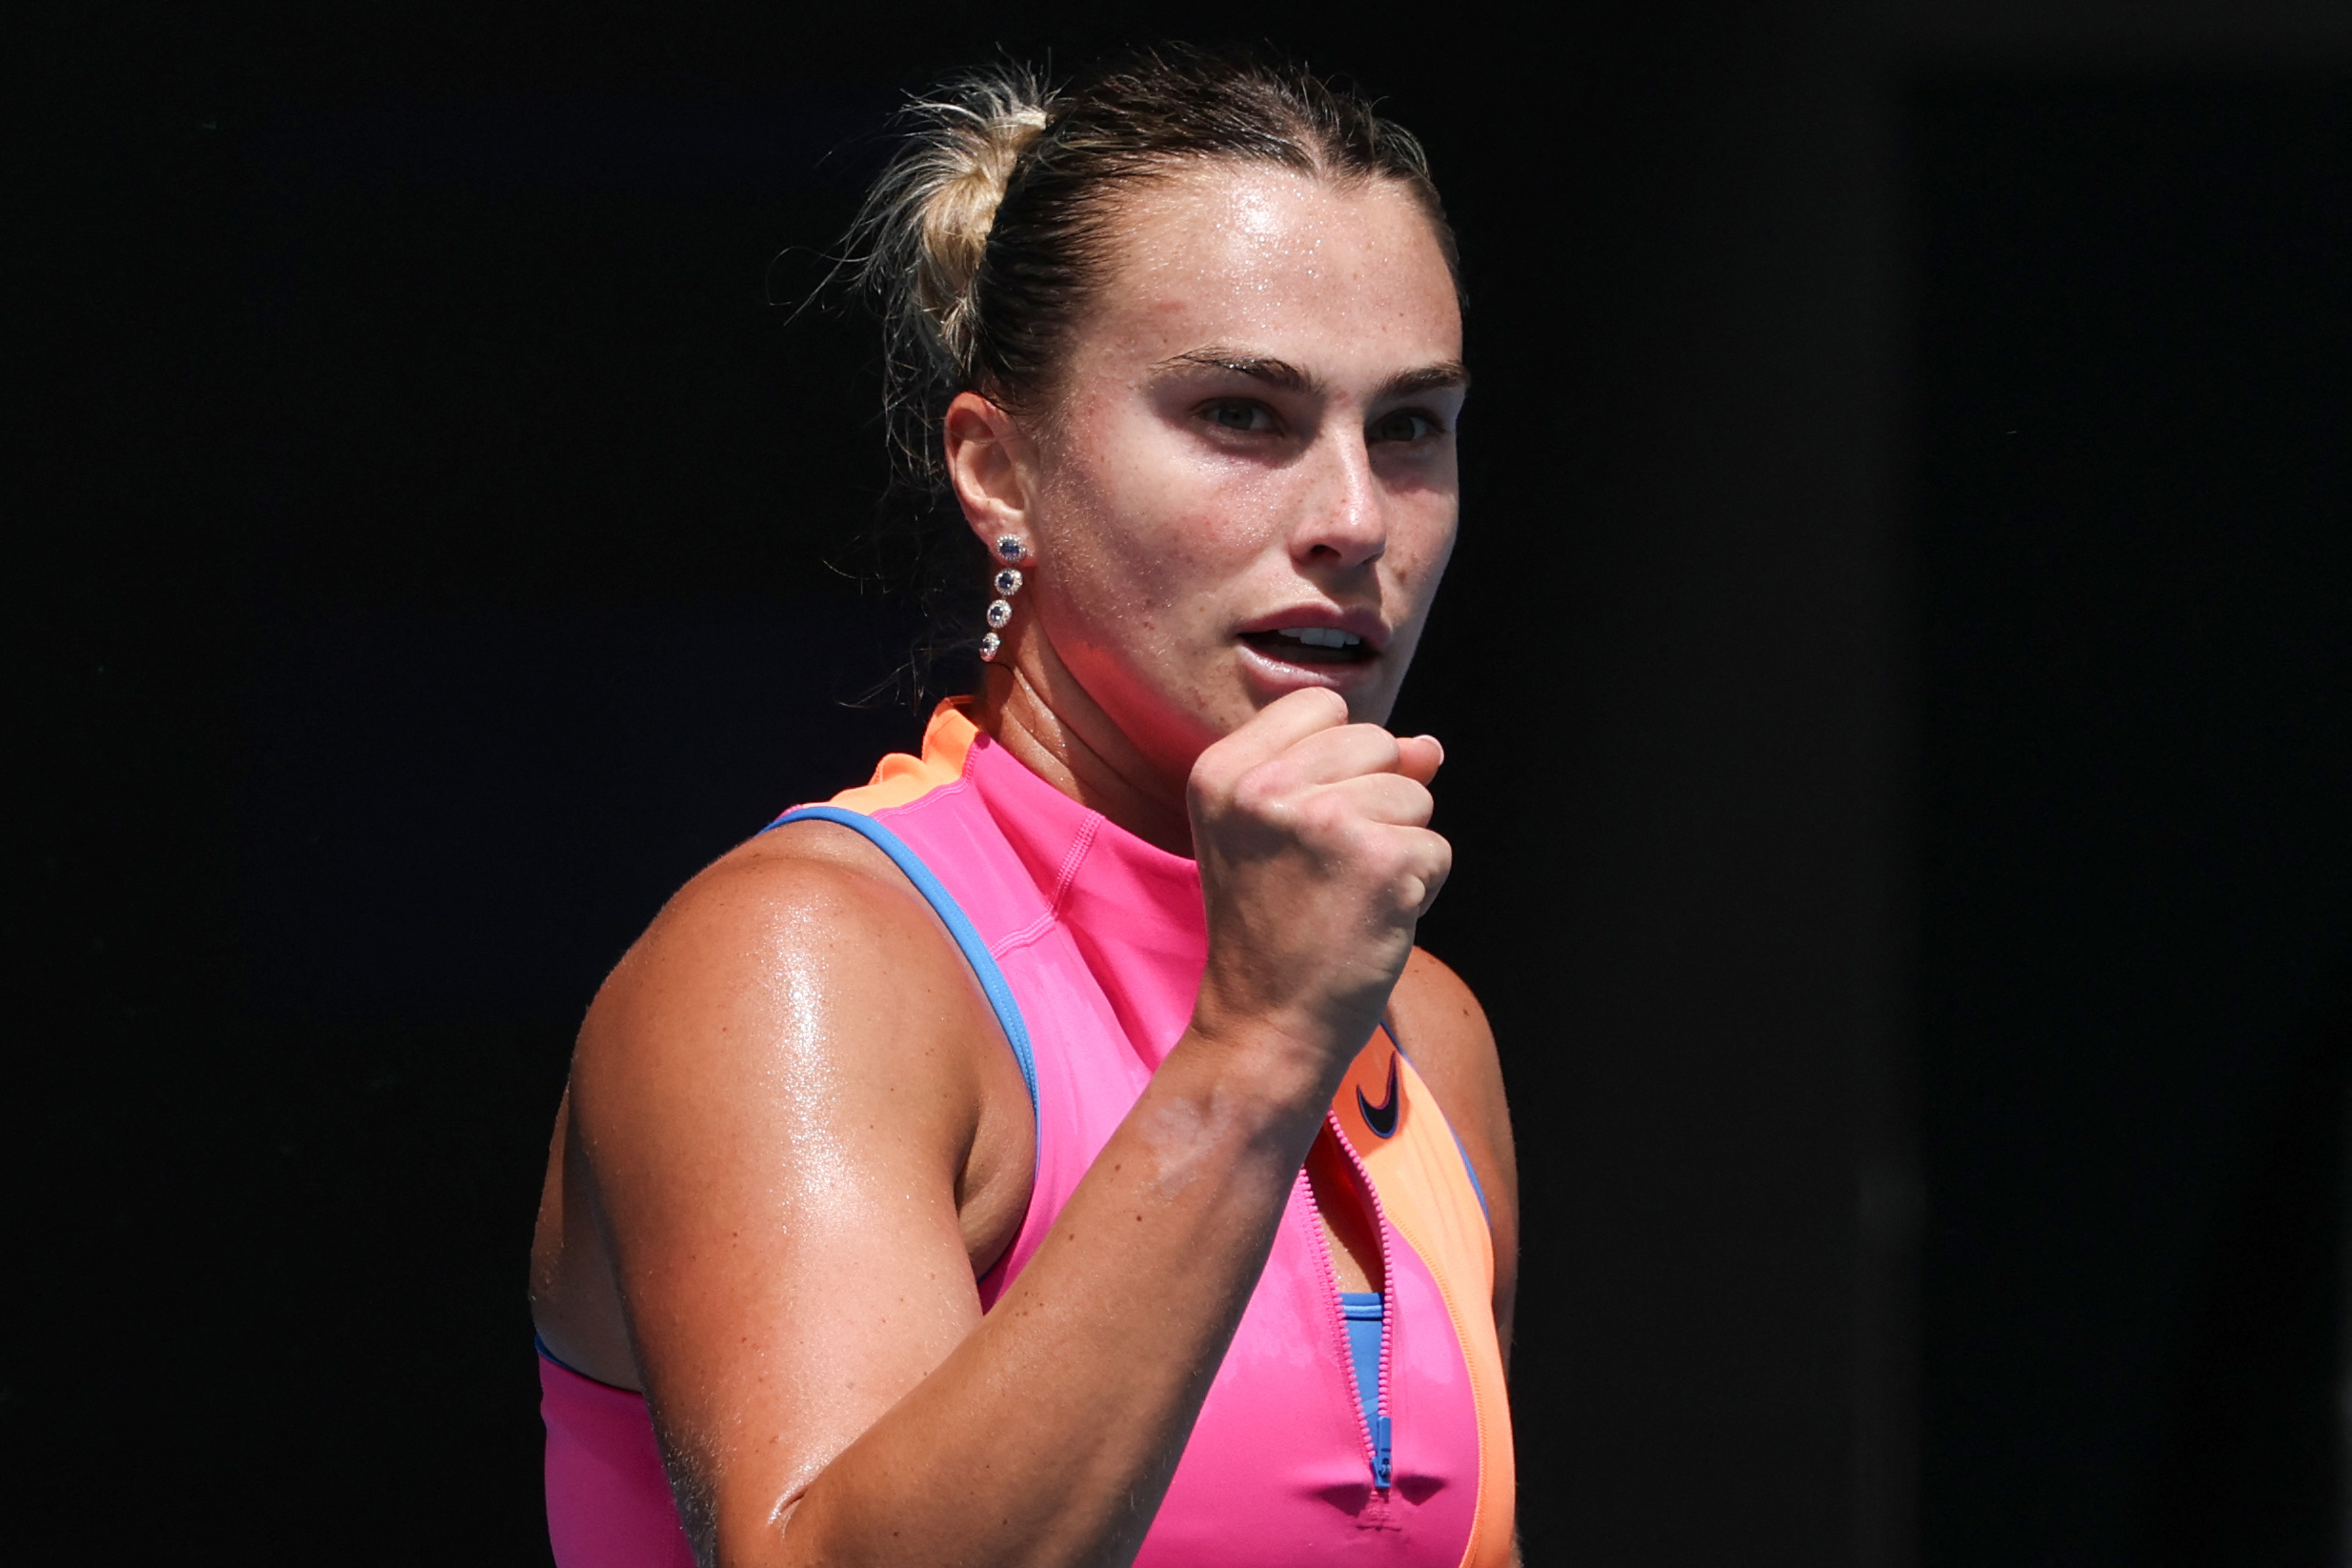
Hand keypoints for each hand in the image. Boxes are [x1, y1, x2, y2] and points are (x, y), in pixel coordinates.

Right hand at [1185, 688, 1449, 1074]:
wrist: (1266, 1025)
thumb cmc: (1274, 931)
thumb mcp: (1281, 835)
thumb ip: (1347, 773)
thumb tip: (1429, 746)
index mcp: (1222, 771)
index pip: (1321, 705)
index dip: (1339, 760)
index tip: (1308, 824)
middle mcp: (1263, 787)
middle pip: (1376, 741)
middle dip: (1377, 801)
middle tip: (1329, 870)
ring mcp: (1321, 820)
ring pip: (1415, 793)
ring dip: (1401, 846)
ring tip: (1349, 895)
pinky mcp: (1378, 859)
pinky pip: (1436, 848)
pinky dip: (1421, 888)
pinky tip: (1374, 919)